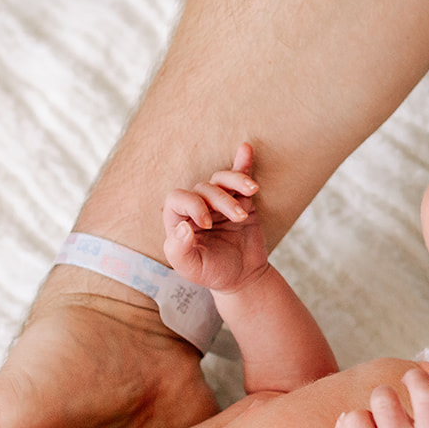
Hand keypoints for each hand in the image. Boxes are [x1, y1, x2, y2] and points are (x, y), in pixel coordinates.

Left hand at [162, 143, 268, 291]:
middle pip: (203, 187)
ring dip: (236, 181)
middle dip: (221, 200)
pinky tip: (246, 149)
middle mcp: (197, 207)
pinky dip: (243, 164)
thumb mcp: (191, 269)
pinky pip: (239, 178)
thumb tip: (182, 227)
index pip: (177, 198)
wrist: (243, 278)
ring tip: (251, 190)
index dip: (191, 205)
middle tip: (238, 218)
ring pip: (221, 179)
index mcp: (179, 221)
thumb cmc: (212, 272)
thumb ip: (178, 251)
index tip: (207, 223)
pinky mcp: (241, 201)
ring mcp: (219, 202)